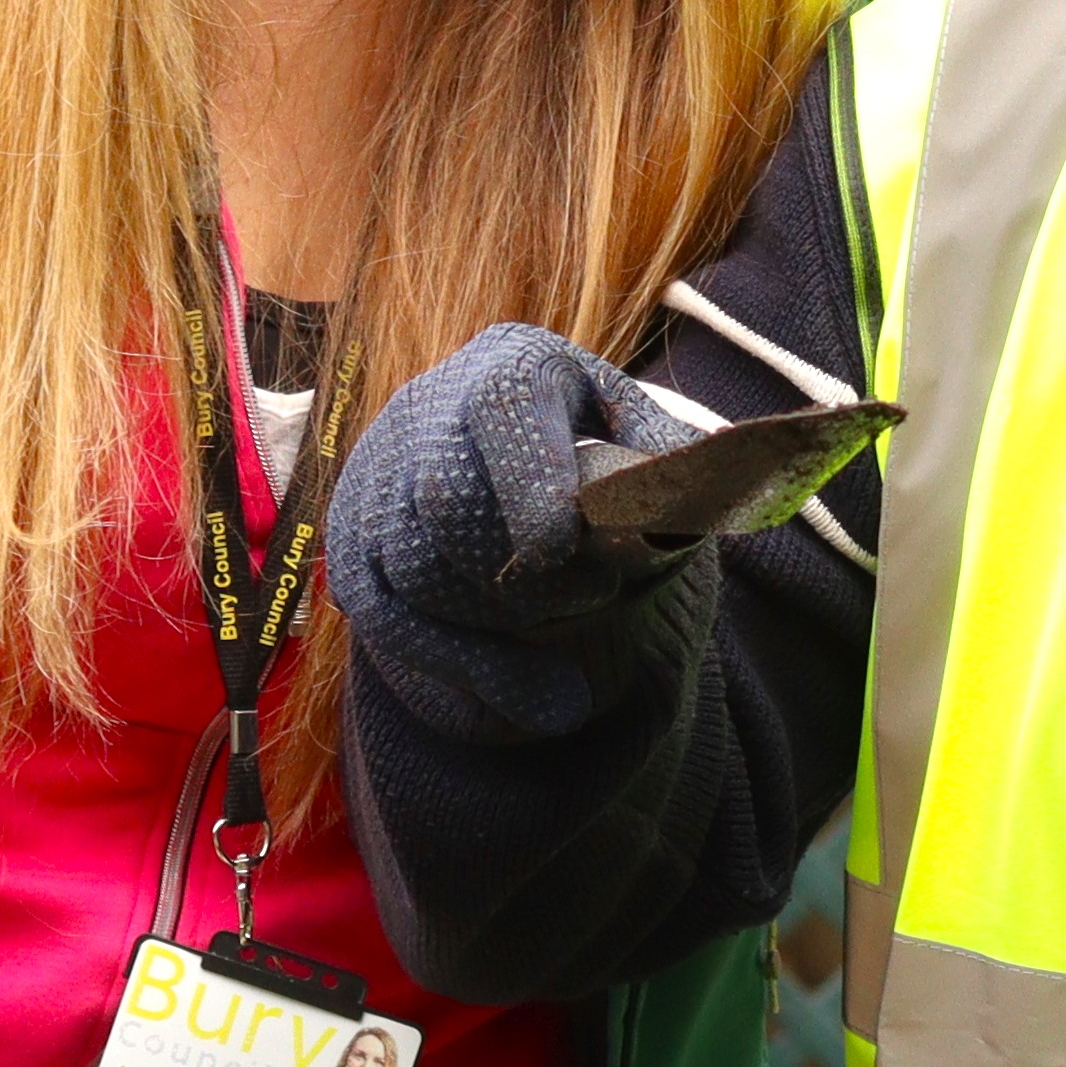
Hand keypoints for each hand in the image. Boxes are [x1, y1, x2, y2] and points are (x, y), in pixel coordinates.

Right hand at [338, 324, 703, 745]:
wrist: (505, 465)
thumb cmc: (589, 449)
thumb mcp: (637, 436)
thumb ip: (669, 459)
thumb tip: (711, 486)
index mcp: (510, 367)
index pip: (499, 410)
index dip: (528, 482)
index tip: (560, 548)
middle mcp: (427, 410)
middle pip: (445, 502)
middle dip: (522, 572)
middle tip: (595, 596)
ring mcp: (379, 480)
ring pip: (413, 570)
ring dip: (496, 623)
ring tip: (568, 627)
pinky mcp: (354, 546)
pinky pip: (388, 621)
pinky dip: (466, 669)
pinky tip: (543, 699)